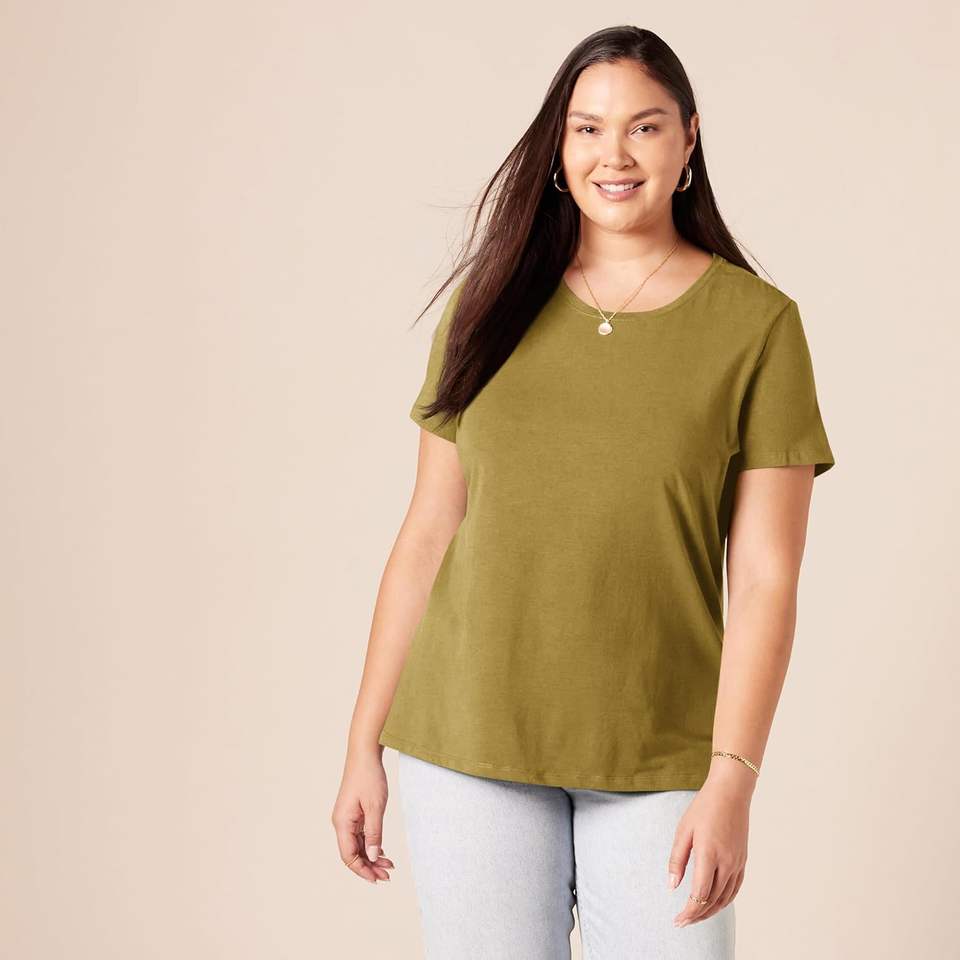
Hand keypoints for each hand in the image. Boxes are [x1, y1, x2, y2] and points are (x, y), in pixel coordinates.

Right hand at [331, 747, 395, 883]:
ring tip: (389, 865)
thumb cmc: (369, 777)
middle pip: (353, 853)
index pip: (349, 856)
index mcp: (342, 823)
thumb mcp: (375, 807)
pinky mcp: (353, 813)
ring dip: (371, 856)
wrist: (365, 754)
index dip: (362, 870)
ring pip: (357, 845)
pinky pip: (360, 835)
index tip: (377, 879)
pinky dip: (371, 844)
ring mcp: (346, 818)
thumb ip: (374, 833)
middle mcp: (341, 823)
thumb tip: (372, 857)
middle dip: (369, 866)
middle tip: (388, 875)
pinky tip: (382, 851)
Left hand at [667, 765, 753, 926]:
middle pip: (712, 901)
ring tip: (696, 917)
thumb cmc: (704, 808)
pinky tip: (714, 904)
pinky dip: (724, 901)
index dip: (688, 911)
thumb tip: (672, 886)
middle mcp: (727, 863)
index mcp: (709, 855)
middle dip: (697, 915)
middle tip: (682, 922)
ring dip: (710, 911)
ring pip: (725, 898)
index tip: (678, 920)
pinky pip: (735, 888)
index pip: (699, 895)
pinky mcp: (742, 861)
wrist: (731, 793)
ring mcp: (737, 863)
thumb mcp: (684, 830)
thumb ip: (677, 859)